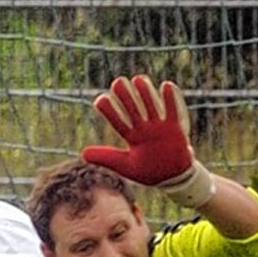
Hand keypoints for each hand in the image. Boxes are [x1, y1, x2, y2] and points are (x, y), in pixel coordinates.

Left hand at [82, 74, 215, 207]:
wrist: (172, 177)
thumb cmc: (147, 172)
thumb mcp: (125, 166)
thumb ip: (106, 158)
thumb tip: (83, 154)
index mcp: (131, 137)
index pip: (117, 122)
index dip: (109, 111)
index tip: (100, 100)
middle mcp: (143, 129)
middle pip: (133, 110)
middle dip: (126, 97)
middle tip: (118, 82)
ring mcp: (158, 128)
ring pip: (151, 107)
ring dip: (145, 94)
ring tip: (138, 79)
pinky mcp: (174, 129)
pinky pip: (172, 112)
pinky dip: (169, 100)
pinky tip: (166, 85)